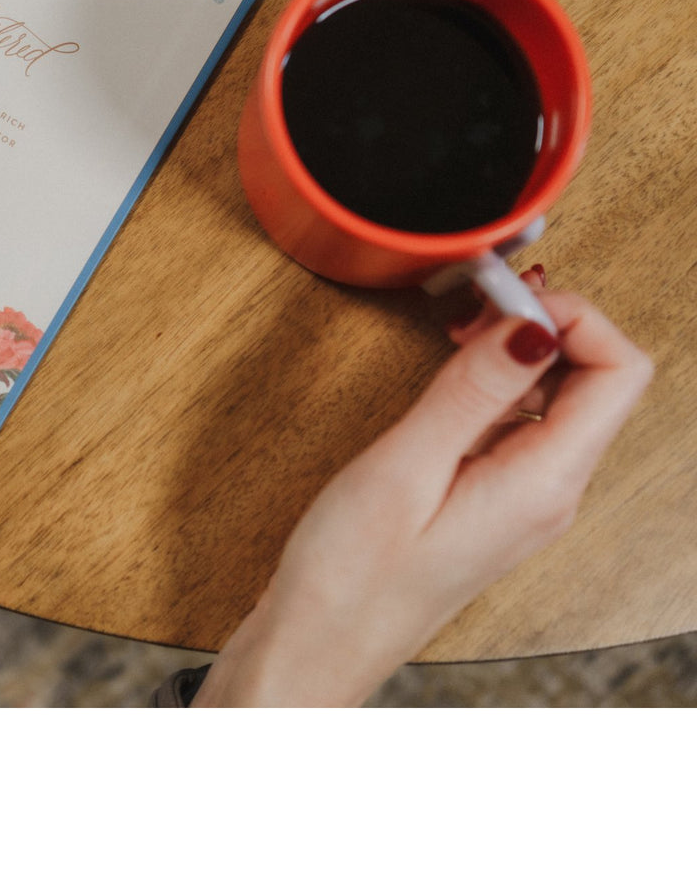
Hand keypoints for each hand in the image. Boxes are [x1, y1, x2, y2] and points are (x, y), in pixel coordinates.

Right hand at [192, 282, 652, 705]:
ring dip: (518, 347)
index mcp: (542, 484)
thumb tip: (532, 326)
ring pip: (562, 396)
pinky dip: (495, 381)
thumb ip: (471, 394)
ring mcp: (527, 498)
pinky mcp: (496, 498)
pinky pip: (524, 422)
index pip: (620, 372)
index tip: (501, 296)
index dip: (573, 314)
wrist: (320, 644)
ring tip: (455, 329)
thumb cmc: (351, 575)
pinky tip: (447, 375)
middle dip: (544, 320)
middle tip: (471, 302)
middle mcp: (550, 492)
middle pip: (598, 378)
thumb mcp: (404, 469)